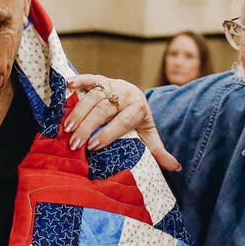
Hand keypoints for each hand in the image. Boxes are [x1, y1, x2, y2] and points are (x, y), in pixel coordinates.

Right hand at [62, 74, 179, 170]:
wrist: (136, 96)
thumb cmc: (139, 121)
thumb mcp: (150, 136)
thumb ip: (159, 151)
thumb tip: (177, 167)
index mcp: (138, 108)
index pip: (122, 121)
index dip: (108, 133)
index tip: (93, 146)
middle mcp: (126, 94)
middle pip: (105, 109)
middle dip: (88, 127)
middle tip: (75, 142)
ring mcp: (113, 85)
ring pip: (94, 96)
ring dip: (79, 112)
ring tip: (67, 128)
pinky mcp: (102, 79)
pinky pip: (90, 78)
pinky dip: (79, 80)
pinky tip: (67, 84)